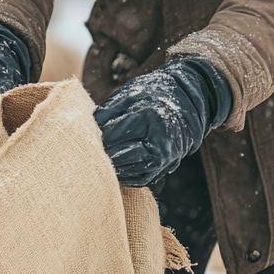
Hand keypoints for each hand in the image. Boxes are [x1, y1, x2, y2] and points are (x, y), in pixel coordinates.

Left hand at [94, 57, 231, 186]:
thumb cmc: (153, 94)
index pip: (112, 135)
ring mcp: (163, 159)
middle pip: (118, 157)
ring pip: (127, 171)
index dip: (96, 136)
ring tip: (100, 156)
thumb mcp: (129, 94)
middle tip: (87, 149)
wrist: (188, 103)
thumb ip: (108, 111)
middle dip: (102, 153)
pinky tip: (116, 163)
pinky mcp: (163, 169)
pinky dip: (124, 173)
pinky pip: (137, 179)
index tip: (85, 134)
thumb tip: (88, 129)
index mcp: (149, 118)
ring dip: (111, 165)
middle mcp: (159, 142)